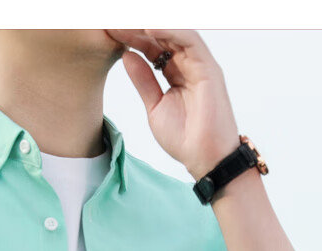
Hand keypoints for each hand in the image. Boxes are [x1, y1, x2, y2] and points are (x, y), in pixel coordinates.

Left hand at [104, 29, 240, 180]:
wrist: (204, 157)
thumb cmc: (185, 137)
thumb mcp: (155, 106)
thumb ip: (143, 80)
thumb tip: (127, 56)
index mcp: (176, 73)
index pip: (154, 48)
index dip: (134, 39)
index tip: (113, 33)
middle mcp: (189, 65)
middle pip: (163, 38)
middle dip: (140, 29)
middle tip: (117, 22)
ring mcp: (200, 65)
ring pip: (176, 34)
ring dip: (153, 27)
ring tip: (130, 22)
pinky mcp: (209, 68)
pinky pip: (190, 41)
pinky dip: (170, 32)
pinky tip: (150, 29)